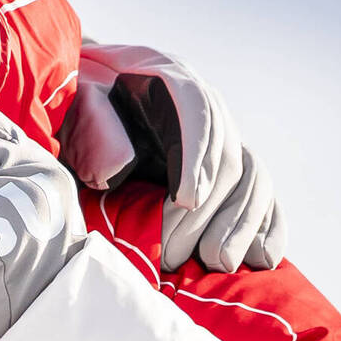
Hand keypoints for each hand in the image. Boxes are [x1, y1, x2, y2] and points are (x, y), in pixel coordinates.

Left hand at [57, 42, 283, 271]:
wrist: (84, 95)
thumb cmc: (76, 97)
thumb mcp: (76, 98)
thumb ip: (92, 124)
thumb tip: (120, 166)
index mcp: (169, 77)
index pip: (197, 109)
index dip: (197, 157)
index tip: (187, 200)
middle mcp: (204, 106)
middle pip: (228, 154)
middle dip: (213, 208)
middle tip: (184, 252)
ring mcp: (219, 135)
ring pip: (252, 176)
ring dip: (240, 223)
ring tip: (218, 262)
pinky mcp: (223, 164)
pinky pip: (257, 192)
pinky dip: (265, 222)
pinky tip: (262, 256)